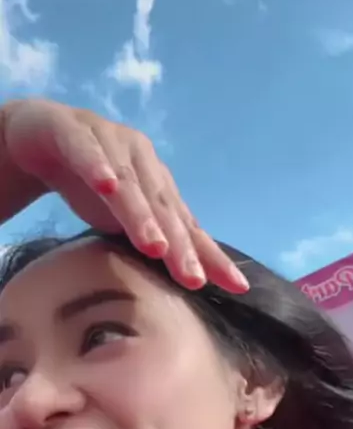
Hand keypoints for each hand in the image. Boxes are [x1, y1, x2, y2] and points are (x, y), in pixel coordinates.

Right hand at [2, 99, 248, 292]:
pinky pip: (86, 152)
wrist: (39, 134)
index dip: (211, 256)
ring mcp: (110, 144)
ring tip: (155, 246)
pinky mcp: (73, 133)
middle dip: (180, 246)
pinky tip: (107, 185)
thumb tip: (176, 295)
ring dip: (142, 215)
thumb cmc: (90, 182)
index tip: (237, 287)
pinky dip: (97, 168)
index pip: (188, 227)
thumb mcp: (122, 221)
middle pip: (164, 210)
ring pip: (129, 185)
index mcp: (159, 186)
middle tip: (192, 279)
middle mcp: (143, 164)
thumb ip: (148, 245)